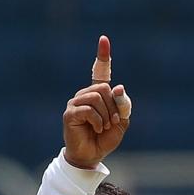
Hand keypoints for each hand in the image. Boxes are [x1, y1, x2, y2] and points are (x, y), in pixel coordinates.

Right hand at [63, 35, 131, 168]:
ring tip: (104, 127)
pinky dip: (98, 121)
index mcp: (98, 94)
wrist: (92, 155)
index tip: (104, 39)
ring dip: (106, 115)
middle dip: (113, 107)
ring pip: (97, 98)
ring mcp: (75, 102)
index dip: (103, 55)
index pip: (100, 71)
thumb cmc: (104, 138)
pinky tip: (96, 128)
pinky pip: (89, 110)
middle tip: (112, 121)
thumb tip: (118, 88)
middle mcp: (85, 95)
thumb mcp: (121, 122)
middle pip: (104, 88)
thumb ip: (123, 106)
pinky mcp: (70, 113)